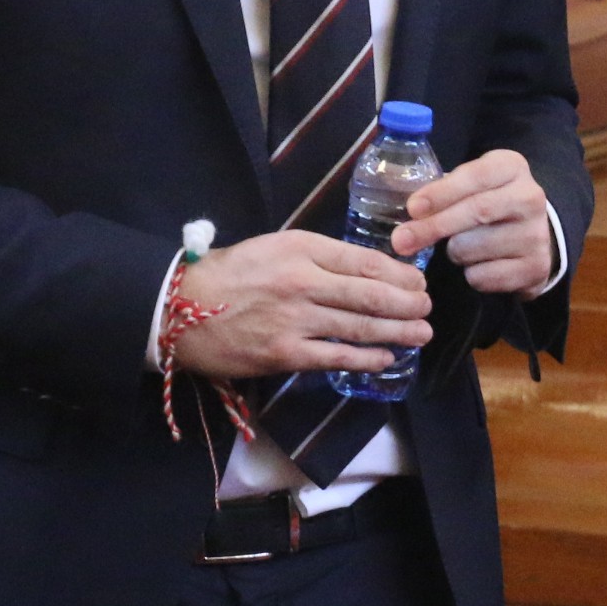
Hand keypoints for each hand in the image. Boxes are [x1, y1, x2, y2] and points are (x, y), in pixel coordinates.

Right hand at [171, 231, 432, 377]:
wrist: (179, 308)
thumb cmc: (229, 274)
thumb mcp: (273, 247)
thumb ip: (316, 256)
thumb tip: (365, 269)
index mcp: (300, 247)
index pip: (362, 260)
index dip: (398, 273)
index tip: (418, 281)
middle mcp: (302, 280)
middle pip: (369, 293)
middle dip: (406, 303)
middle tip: (427, 308)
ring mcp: (295, 319)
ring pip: (359, 325)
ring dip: (397, 331)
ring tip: (420, 333)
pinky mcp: (284, 353)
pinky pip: (336, 357)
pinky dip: (366, 358)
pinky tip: (386, 358)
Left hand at [392, 149, 553, 293]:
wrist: (531, 235)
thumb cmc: (488, 203)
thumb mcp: (472, 184)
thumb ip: (444, 191)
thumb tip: (407, 214)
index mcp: (512, 167)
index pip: (475, 176)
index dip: (441, 193)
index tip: (412, 208)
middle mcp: (530, 197)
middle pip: (475, 211)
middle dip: (433, 227)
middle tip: (402, 240)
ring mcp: (536, 234)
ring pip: (474, 247)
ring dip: (453, 252)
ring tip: (460, 246)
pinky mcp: (536, 267)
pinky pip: (484, 276)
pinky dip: (470, 275)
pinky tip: (478, 264)